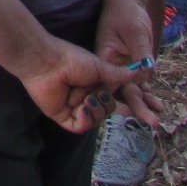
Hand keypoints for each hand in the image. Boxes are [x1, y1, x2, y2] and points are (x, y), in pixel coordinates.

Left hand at [18, 34, 142, 134]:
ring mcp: (73, 108)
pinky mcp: (62, 116)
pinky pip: (79, 126)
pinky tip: (82, 109)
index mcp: (93, 85)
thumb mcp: (99, 67)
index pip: (111, 100)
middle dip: (104, 105)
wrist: (47, 62)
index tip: (123, 100)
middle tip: (96, 94)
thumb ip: (118, 74)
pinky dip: (84, 120)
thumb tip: (139, 71)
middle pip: (105, 111)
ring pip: (94, 120)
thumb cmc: (71, 59)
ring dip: (94, 111)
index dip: (117, 101)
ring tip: (86, 100)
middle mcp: (84, 97)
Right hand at [95, 0, 165, 125]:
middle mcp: (112, 68)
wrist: (128, 3)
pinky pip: (141, 85)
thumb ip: (140, 53)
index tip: (134, 111)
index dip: (121, 99)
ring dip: (144, 105)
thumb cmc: (126, 14)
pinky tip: (158, 106)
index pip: (110, 84)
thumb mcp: (134, 32)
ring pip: (132, 92)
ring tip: (157, 119)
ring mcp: (123, 69)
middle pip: (123, 92)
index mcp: (105, 60)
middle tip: (152, 122)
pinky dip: (148, 96)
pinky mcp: (134, 67)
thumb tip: (147, 71)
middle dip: (137, 108)